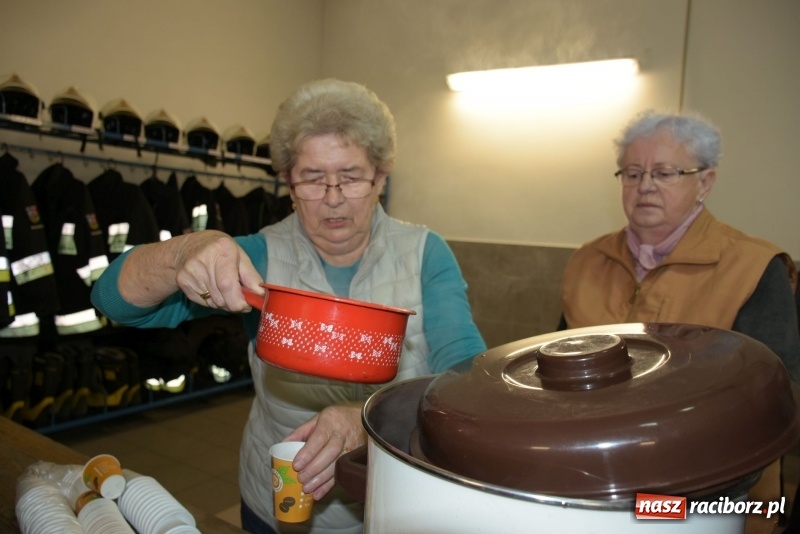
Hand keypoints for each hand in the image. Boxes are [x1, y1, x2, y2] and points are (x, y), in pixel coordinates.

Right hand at [119, 230, 263, 310]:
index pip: (227, 284)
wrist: (189, 246)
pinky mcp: (182, 282)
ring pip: (213, 303)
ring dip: (224, 302)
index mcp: (221, 250)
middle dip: (234, 303)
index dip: (238, 301)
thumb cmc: (220, 251)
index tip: (246, 305)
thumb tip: (261, 295)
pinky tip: (211, 287)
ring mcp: (190, 272)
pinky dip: (212, 301)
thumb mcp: (240, 257)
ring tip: (224, 288)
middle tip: (239, 298)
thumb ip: (252, 277)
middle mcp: (202, 260)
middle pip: (221, 297)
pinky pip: (203, 302)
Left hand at [283, 403, 365, 500]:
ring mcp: (352, 447)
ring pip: (337, 465)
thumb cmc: (336, 419)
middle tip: (301, 478)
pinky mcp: (354, 458)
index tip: (297, 465)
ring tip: (307, 488)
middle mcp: (343, 434)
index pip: (319, 438)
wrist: (364, 418)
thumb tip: (283, 445)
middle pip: (330, 452)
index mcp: (330, 422)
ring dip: (321, 479)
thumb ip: (301, 432)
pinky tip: (318, 493)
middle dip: (314, 467)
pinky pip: (342, 473)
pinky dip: (329, 485)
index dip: (308, 452)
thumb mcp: (318, 418)